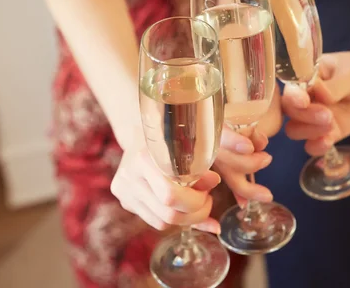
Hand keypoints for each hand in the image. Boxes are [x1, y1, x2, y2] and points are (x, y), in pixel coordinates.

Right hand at [111, 126, 272, 233]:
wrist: (140, 127)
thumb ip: (211, 152)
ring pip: (163, 221)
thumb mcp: (195, 135)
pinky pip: (156, 221)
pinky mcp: (124, 199)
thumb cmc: (175, 130)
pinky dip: (177, 219)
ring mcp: (124, 189)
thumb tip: (224, 174)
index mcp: (144, 156)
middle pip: (168, 213)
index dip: (198, 198)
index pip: (172, 195)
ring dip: (189, 218)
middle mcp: (129, 175)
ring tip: (201, 201)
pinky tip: (187, 207)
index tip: (214, 184)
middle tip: (209, 200)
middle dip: (197, 211)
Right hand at [281, 50, 349, 155]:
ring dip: (309, 131)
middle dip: (305, 116)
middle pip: (289, 112)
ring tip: (331, 125)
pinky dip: (316, 146)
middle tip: (327, 115)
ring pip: (296, 130)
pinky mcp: (328, 132)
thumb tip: (319, 93)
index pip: (290, 88)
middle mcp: (306, 97)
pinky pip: (313, 144)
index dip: (293, 97)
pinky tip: (327, 142)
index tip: (304, 101)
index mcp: (306, 76)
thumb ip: (334, 86)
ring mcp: (315, 116)